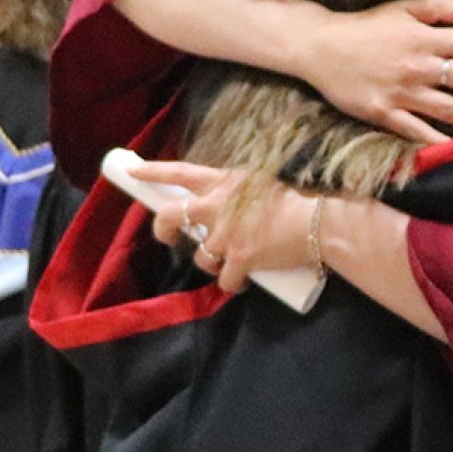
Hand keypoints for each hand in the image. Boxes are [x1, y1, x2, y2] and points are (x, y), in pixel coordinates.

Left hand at [134, 160, 316, 291]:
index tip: (133, 169)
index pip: (179, 172)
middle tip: (168, 237)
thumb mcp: (263, 182)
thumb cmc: (299, 198)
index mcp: (223, 182)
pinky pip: (224, 279)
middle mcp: (216, 206)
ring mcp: (225, 235)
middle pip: (171, 217)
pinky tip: (243, 280)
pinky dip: (232, 282)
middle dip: (163, 230)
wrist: (318, 222)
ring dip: (212, 261)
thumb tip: (229, 208)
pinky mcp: (238, 259)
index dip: (153, 170)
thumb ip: (239, 192)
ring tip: (230, 261)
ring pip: (201, 256)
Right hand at [294, 0, 452, 143]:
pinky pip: (417, 131)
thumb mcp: (402, 8)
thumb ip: (439, 8)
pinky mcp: (386, 113)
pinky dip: (438, 141)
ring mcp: (403, 92)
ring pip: (450, 109)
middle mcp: (419, 65)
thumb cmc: (366, 26)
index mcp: (425, 37)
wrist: (320, 47)